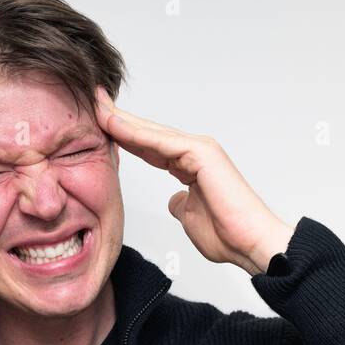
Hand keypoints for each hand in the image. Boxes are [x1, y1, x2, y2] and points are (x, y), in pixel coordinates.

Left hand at [93, 86, 294, 275]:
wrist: (250, 244)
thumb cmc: (227, 235)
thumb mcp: (190, 217)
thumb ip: (180, 204)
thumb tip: (173, 200)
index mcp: (190, 164)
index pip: (149, 146)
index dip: (124, 135)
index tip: (100, 126)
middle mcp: (194, 151)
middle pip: (147, 133)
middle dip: (119, 118)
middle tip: (93, 100)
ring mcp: (199, 149)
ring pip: (151, 133)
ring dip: (123, 120)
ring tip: (97, 106)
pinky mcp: (201, 154)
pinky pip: (161, 142)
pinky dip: (136, 133)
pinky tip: (115, 124)